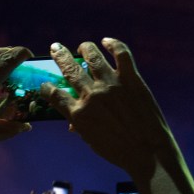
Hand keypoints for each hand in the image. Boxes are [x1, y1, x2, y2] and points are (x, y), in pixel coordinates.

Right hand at [42, 39, 170, 178]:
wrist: (148, 151)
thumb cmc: (118, 151)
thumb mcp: (92, 141)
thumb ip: (80, 127)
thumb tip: (73, 123)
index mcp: (79, 114)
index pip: (54, 95)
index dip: (46, 88)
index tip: (45, 85)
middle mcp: (91, 95)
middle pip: (69, 70)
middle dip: (59, 56)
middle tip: (55, 48)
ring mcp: (111, 84)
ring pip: (93, 56)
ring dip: (85, 47)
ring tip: (82, 46)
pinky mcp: (131, 79)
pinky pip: (121, 54)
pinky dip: (113, 44)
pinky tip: (107, 41)